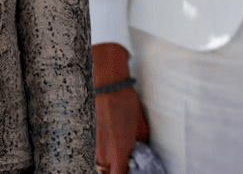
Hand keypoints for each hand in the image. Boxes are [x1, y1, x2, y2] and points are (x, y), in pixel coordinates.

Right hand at [93, 43, 149, 173]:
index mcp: (119, 151)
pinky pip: (97, 157)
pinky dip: (104, 157)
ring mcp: (95, 148)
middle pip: (109, 173)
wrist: (108, 88)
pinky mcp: (90, 141)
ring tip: (119, 153)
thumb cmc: (125, 103)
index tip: (131, 171)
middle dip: (118, 170)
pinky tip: (110, 146)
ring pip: (102, 167)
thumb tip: (141, 148)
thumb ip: (140, 140)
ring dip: (110, 165)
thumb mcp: (139, 123)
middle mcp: (104, 154)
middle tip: (127, 162)